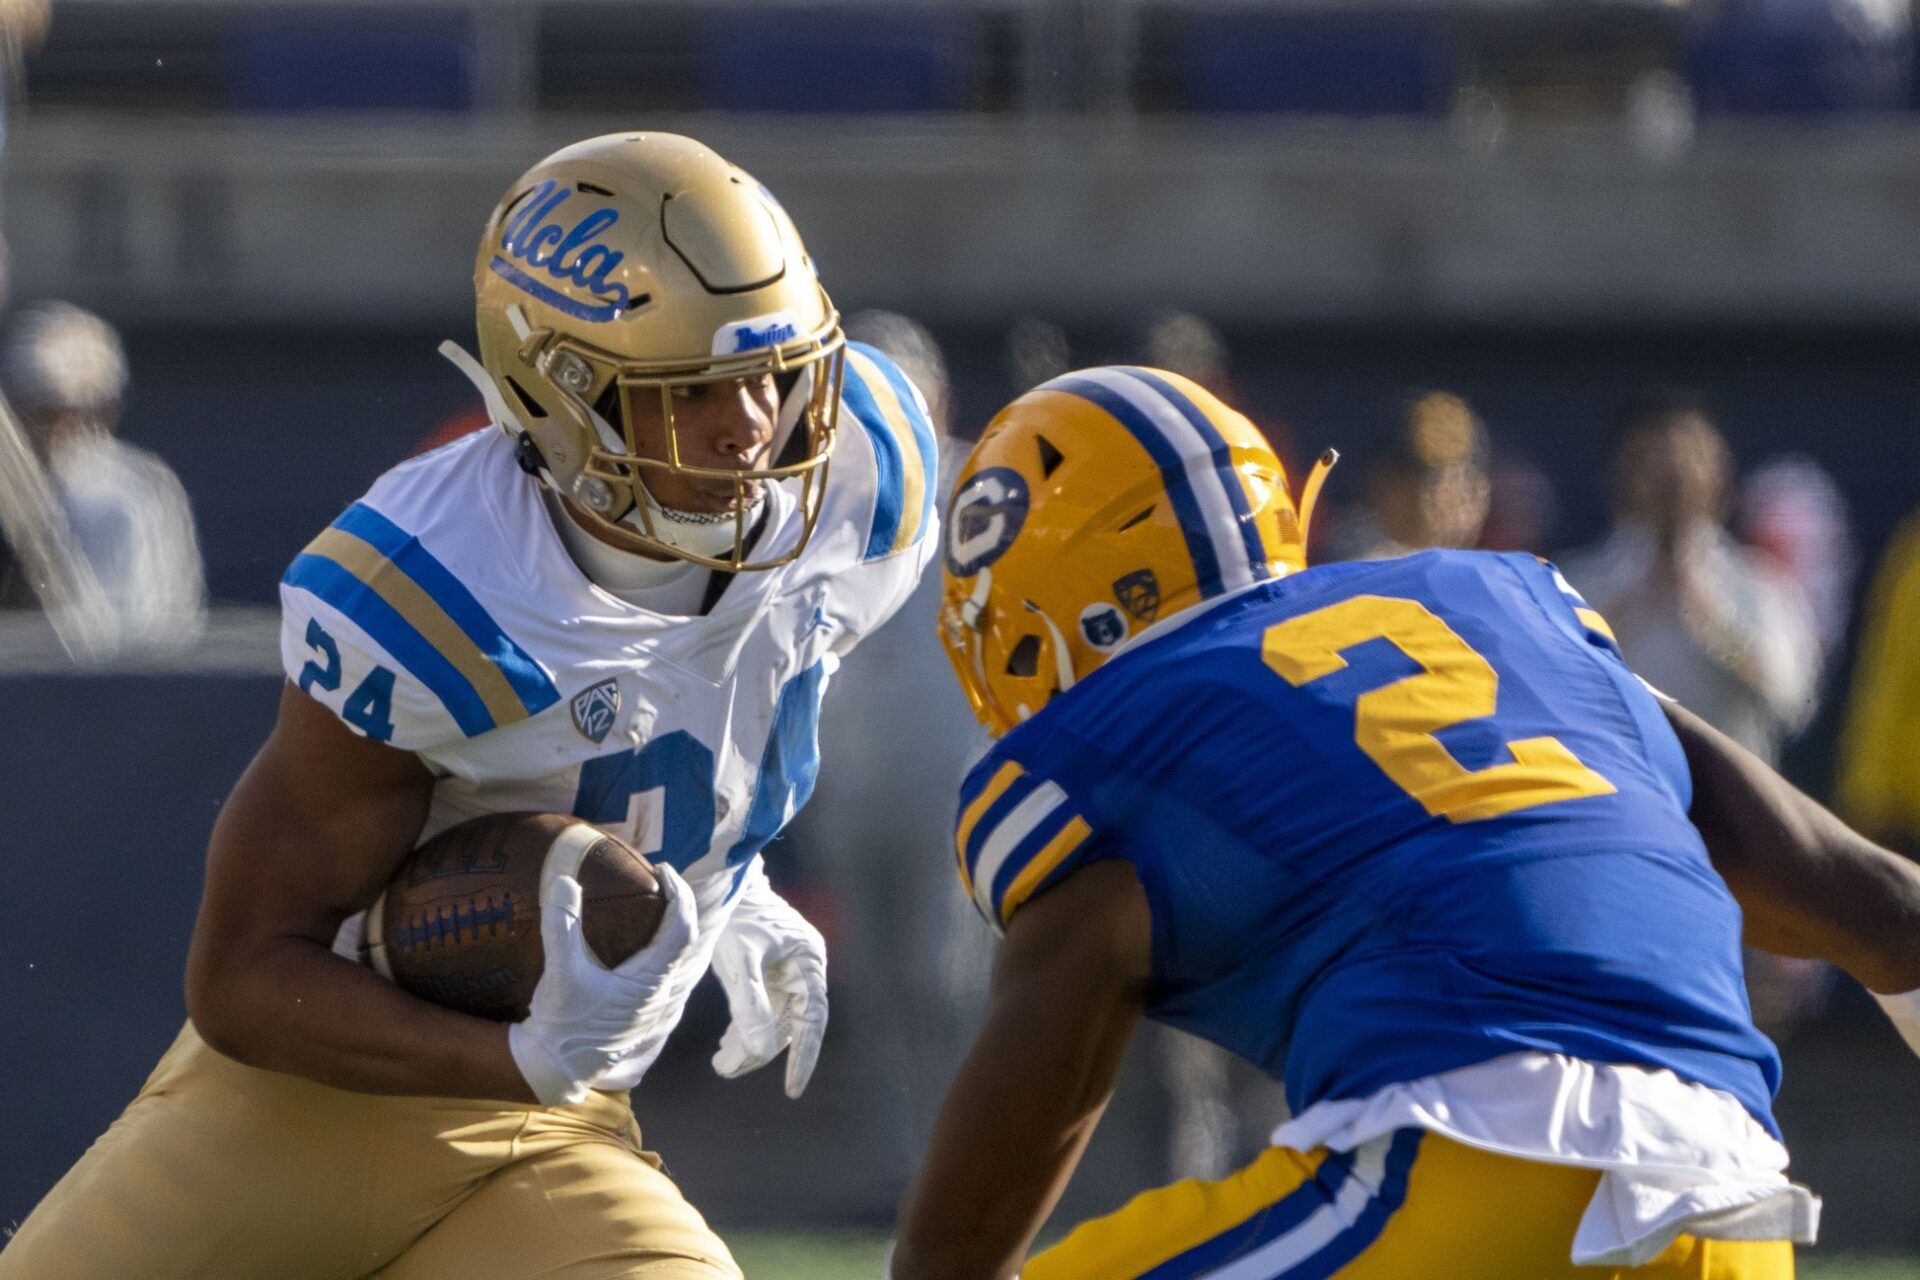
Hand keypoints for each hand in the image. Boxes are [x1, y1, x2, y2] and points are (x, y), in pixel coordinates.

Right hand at [508, 861, 699, 1105]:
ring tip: (658, 904)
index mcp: (649, 981)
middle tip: (661, 879)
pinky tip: (646, 943)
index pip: (682, 930)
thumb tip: (564, 879)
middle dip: (680, 905)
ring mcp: (654, 1009)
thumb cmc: (561, 1023)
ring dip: (675, 928)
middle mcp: (660, 995)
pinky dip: (666, 950)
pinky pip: (669, 974)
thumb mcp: (559, 971)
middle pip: (687, 942)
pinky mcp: (644, 1016)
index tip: (663, 870)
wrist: (554, 1068)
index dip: (679, 894)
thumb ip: (562, 924)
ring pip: (681, 960)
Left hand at [710, 860, 827, 1097]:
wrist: (717, 881)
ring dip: (749, 1041)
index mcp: (808, 962)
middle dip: (759, 1050)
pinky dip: (746, 1026)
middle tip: (727, 1070)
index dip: (804, 1057)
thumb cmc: (733, 917)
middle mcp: (804, 966)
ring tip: (720, 1063)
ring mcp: (787, 968)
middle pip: (789, 1023)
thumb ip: (751, 1007)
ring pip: (774, 1018)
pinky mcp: (769, 967)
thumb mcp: (740, 963)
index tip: (792, 1089)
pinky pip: (763, 1007)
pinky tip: (725, 1044)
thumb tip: (760, 1054)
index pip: (812, 1021)